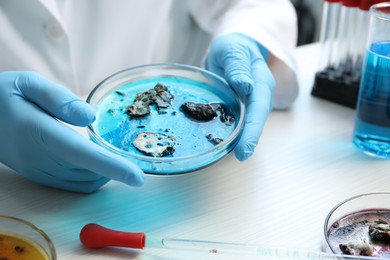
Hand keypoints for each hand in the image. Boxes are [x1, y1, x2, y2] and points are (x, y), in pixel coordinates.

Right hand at [0, 71, 143, 192]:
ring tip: (116, 156)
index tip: (138, 177)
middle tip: (130, 153)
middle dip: (116, 169)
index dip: (113, 167)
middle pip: (88, 173)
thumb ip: (58, 98)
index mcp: (38, 131)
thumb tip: (90, 117)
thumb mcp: (28, 84)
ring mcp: (37, 170)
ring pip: (82, 182)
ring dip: (105, 174)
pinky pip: (71, 185)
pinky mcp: (37, 175)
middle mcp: (38, 157)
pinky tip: (97, 164)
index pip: (83, 155)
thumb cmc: (3, 94)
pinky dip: (91, 178)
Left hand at [206, 33, 274, 160]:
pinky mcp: (244, 106)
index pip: (258, 107)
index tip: (245, 147)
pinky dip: (237, 132)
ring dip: (245, 138)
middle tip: (241, 156)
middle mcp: (260, 94)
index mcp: (260, 81)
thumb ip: (237, 66)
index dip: (252, 128)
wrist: (237, 47)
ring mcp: (253, 101)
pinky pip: (242, 120)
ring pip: (251, 122)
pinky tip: (228, 143)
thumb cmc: (233, 47)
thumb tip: (246, 86)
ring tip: (237, 154)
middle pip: (258, 119)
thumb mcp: (232, 50)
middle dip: (251, 139)